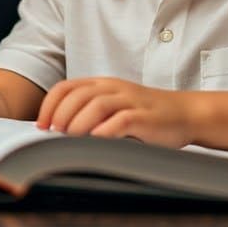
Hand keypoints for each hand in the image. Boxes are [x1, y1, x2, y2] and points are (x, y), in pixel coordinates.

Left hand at [36, 77, 195, 147]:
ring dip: (78, 123)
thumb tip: (58, 132)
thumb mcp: (114, 107)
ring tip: (69, 139)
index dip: (49, 105)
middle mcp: (114, 88)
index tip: (41, 126)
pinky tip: (95, 142)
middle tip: (54, 135)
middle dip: (60, 115)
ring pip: (97, 105)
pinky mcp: (145, 117)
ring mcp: (130, 101)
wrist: (186, 113)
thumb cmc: (145, 115)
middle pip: (78, 95)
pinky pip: (121, 121)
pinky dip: (105, 131)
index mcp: (102, 84)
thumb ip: (90, 112)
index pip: (66, 87)